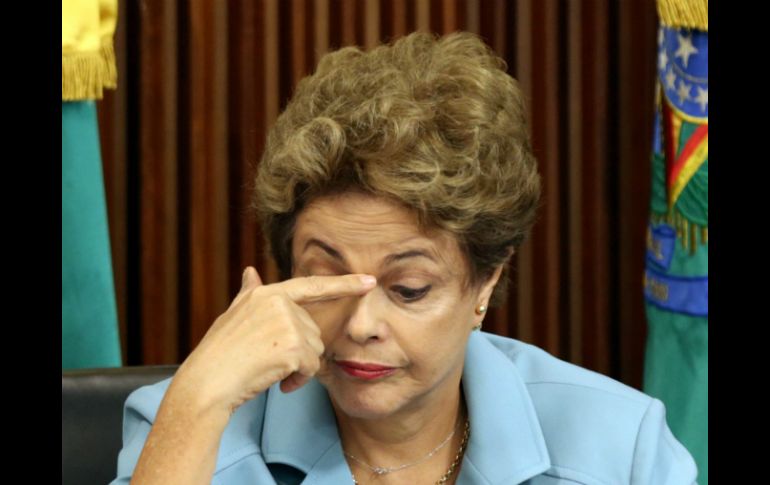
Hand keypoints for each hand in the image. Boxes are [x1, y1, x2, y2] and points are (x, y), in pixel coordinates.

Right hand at [173, 266, 376, 414]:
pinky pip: (311, 368)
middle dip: (298, 353)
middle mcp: (279, 303)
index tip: (370, 281)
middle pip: (313, 331)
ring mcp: (287, 323)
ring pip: (315, 351)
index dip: (344, 283)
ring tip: (269, 371)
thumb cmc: (219, 354)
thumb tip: (250, 271)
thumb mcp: (233, 316)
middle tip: (269, 362)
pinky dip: (297, 381)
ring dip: (298, 368)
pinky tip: (276, 381)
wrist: (207, 383)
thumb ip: (249, 294)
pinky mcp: (293, 347)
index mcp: (267, 293)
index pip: (313, 286)